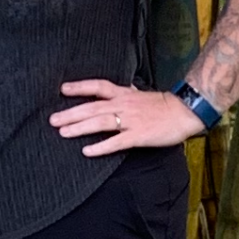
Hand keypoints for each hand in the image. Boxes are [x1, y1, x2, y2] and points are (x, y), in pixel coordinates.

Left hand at [50, 78, 205, 156]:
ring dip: (80, 128)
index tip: (63, 89)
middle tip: (52, 120)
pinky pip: (116, 142)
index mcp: (124, 94)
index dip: (80, 87)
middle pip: (92, 108)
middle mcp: (123, 105)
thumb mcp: (142, 94)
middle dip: (71, 113)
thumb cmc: (164, 105)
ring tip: (63, 133)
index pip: (97, 87)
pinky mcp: (138, 136)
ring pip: (100, 123)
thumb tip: (120, 88)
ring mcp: (130, 121)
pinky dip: (101, 147)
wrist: (185, 111)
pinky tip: (87, 151)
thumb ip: (128, 93)